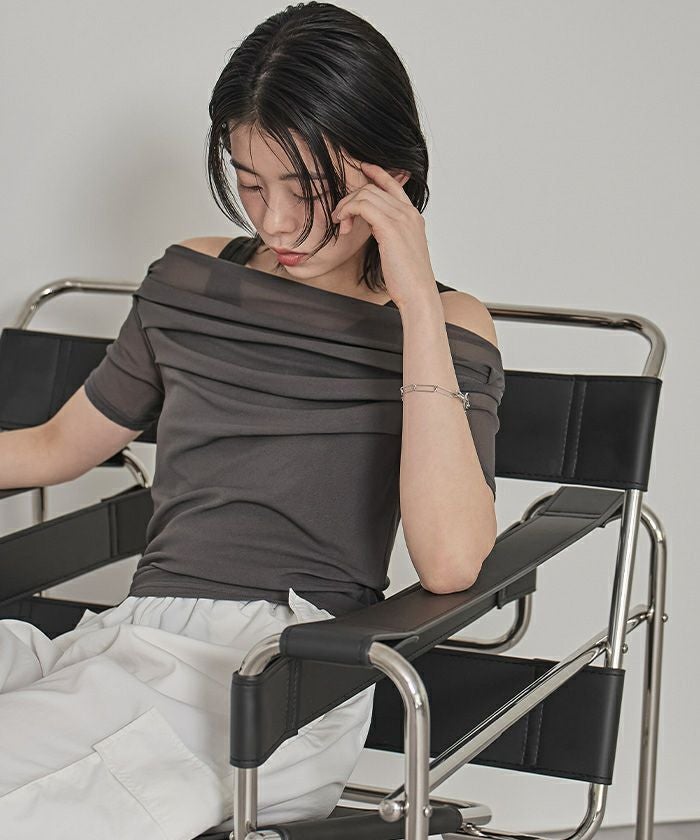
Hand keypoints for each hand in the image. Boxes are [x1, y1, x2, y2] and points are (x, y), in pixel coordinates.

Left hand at [330, 161, 435, 309]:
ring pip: (365, 194)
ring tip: (340, 224)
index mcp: (413, 217)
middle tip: (340, 218)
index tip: (363, 168)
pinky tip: (343, 225)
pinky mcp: (390, 227)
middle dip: (351, 198)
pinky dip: (348, 211)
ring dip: (346, 206)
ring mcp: (401, 218)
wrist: (418, 294)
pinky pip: (362, 206)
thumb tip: (375, 228)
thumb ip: (391, 233)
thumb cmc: (407, 280)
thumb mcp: (400, 250)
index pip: (394, 184)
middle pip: (373, 188)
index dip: (377, 173)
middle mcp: (409, 213)